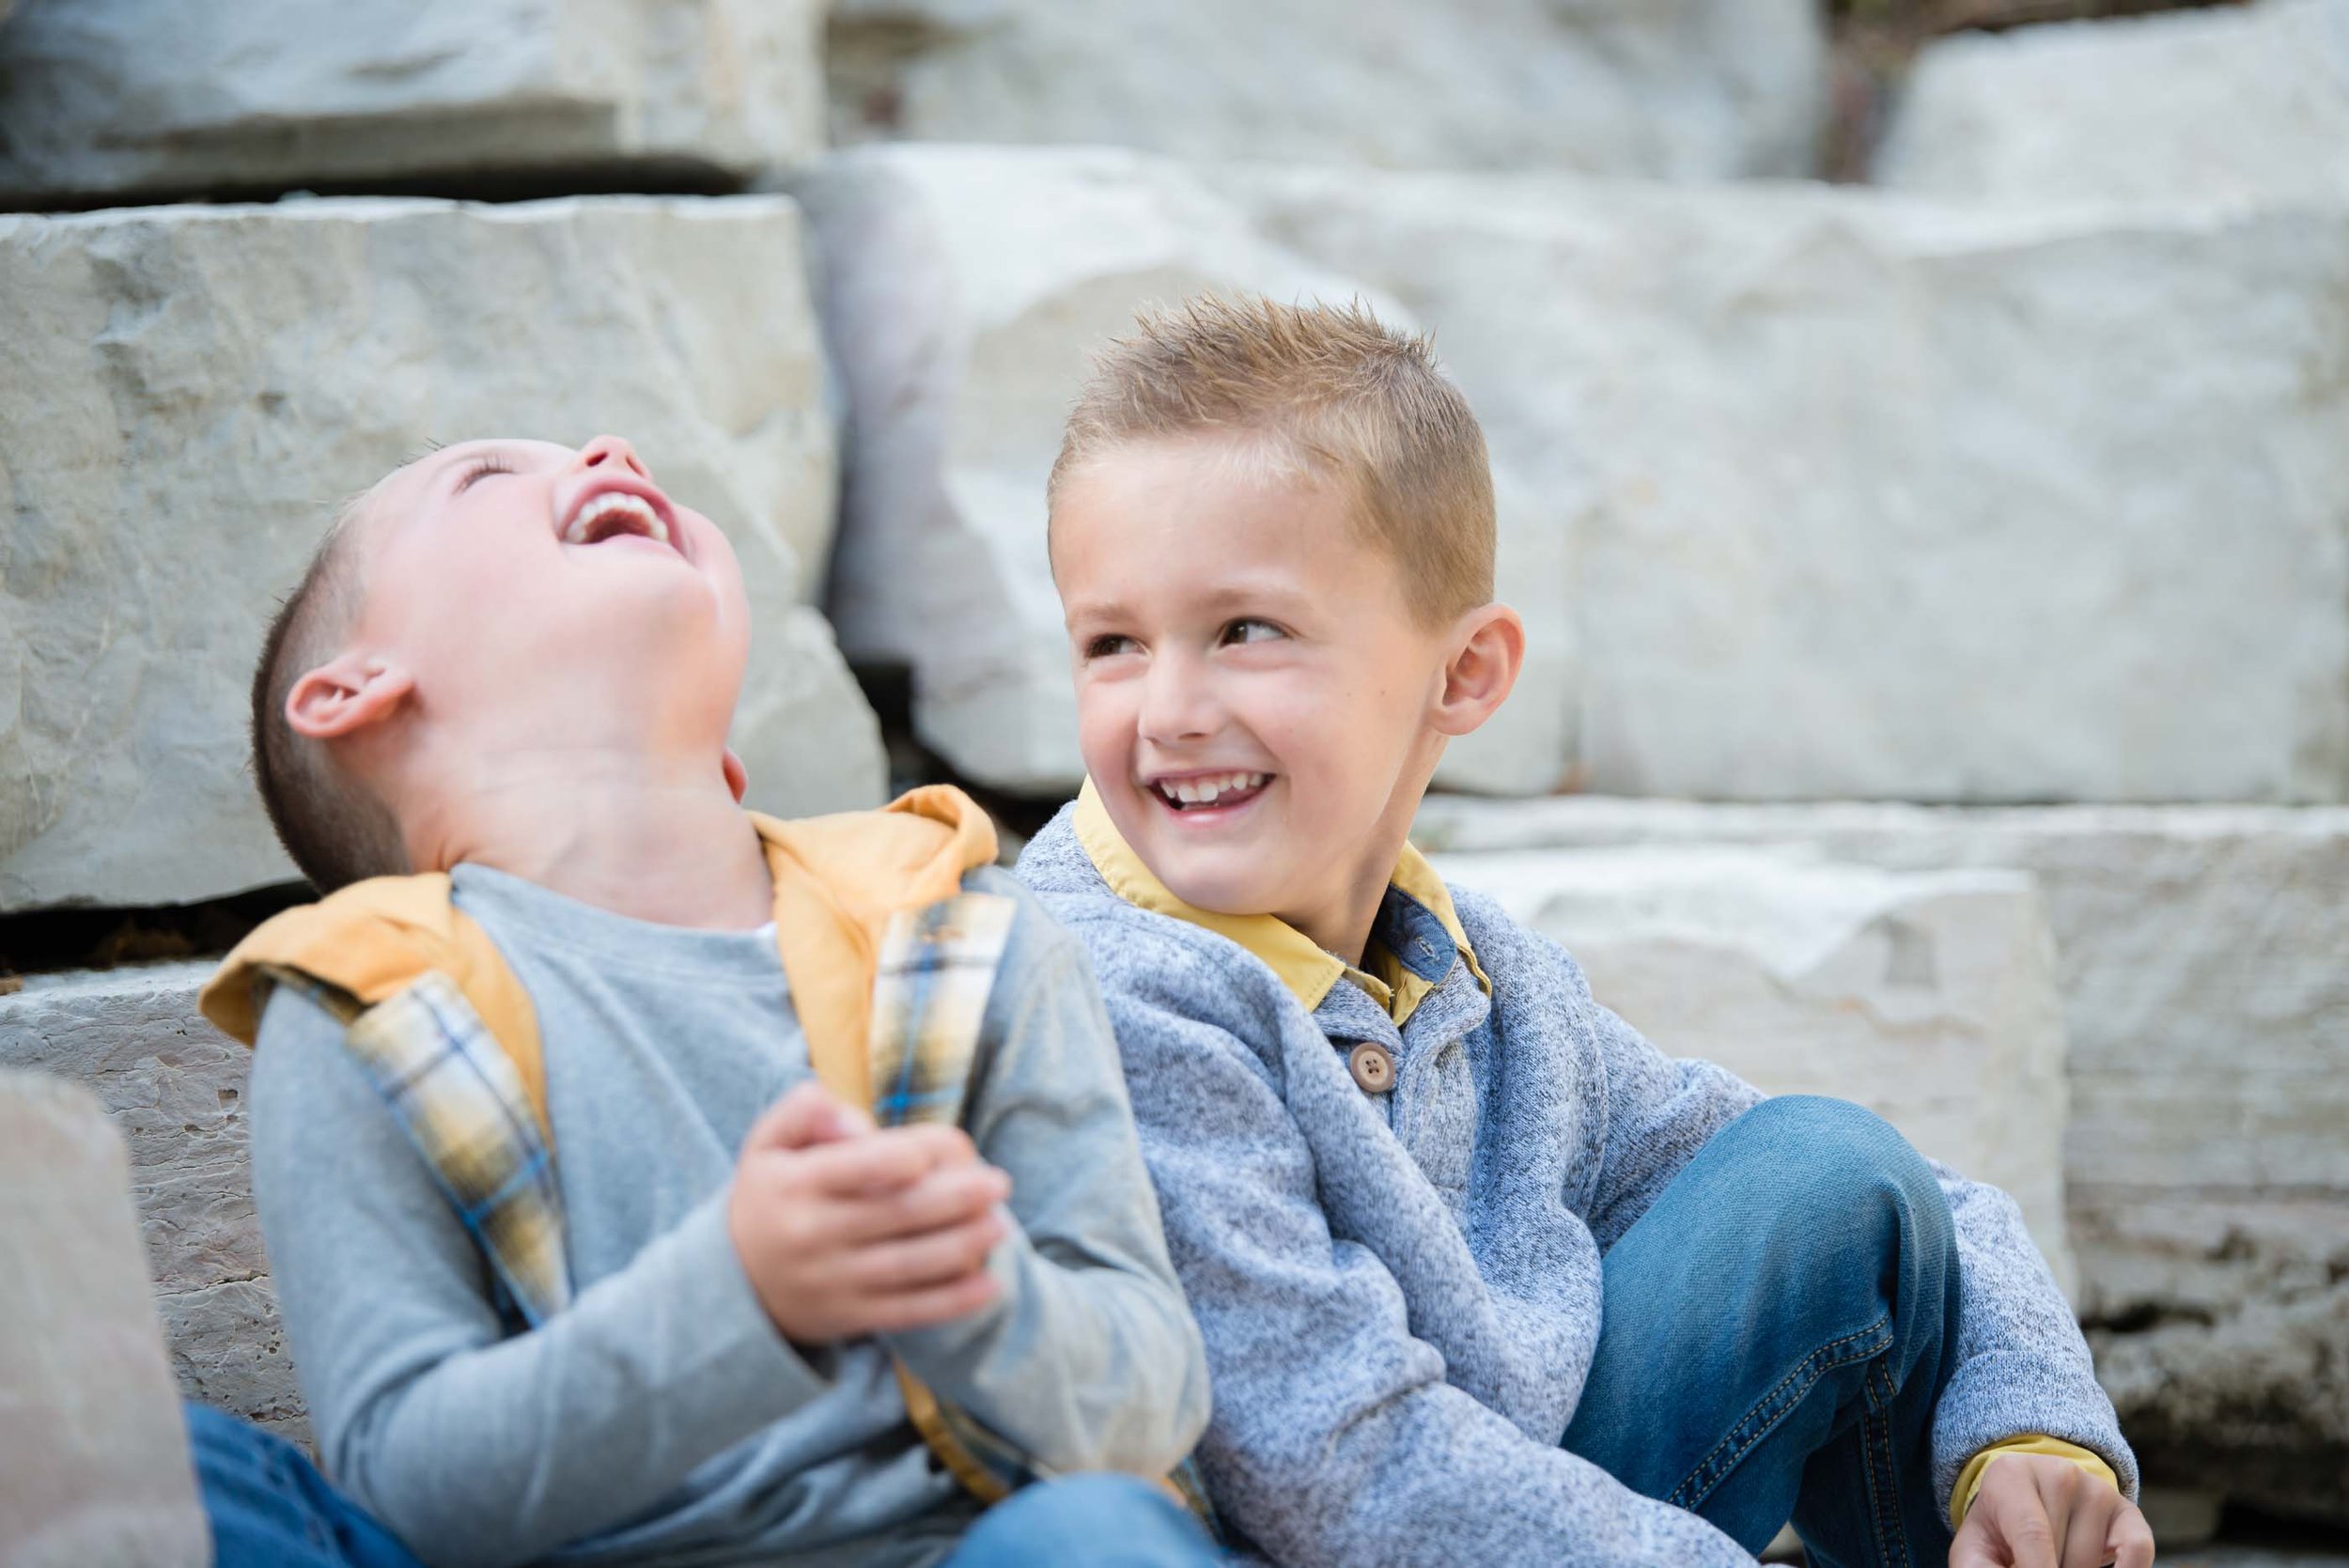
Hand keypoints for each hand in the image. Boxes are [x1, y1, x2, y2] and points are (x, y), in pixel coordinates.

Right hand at [727, 1081, 1010, 1344]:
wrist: (733, 1283)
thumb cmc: (770, 1194)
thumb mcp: (768, 1142)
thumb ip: (807, 1109)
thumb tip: (857, 1124)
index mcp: (797, 1184)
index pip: (856, 1167)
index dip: (903, 1156)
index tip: (945, 1146)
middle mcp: (814, 1235)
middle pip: (895, 1215)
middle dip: (955, 1199)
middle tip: (999, 1183)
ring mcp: (834, 1282)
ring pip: (908, 1266)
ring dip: (963, 1246)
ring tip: (1001, 1225)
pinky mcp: (851, 1317)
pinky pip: (908, 1312)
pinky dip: (953, 1301)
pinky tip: (991, 1284)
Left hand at [1950, 1454, 2153, 1567]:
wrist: (2028, 1506)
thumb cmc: (1998, 1533)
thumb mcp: (1975, 1548)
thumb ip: (1978, 1567)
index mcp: (2010, 1475)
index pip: (2032, 1534)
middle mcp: (2058, 1472)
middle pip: (2060, 1554)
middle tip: (2033, 1561)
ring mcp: (2097, 1489)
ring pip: (2092, 1560)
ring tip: (2057, 1561)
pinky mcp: (2127, 1512)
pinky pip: (2139, 1549)